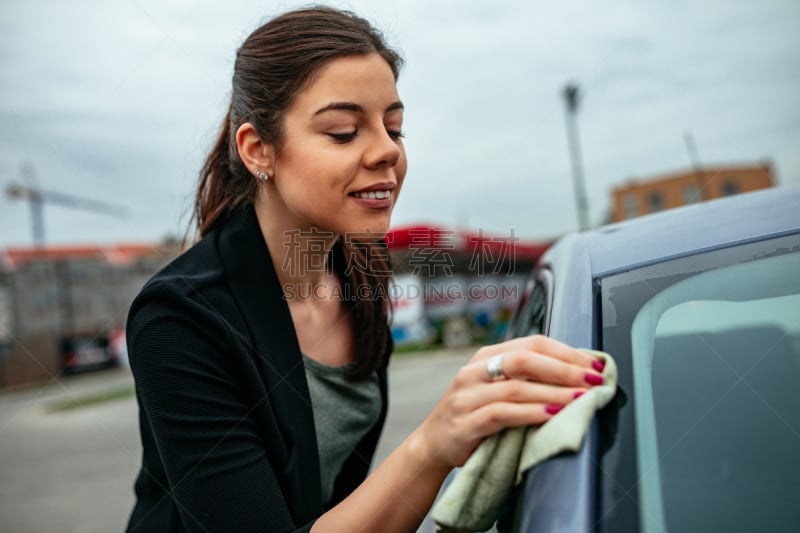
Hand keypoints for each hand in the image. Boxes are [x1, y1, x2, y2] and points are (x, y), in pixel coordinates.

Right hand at [413, 335, 604, 468]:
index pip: (532, 343)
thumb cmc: (474, 415)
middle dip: (565, 369)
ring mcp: (468, 396)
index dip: (567, 352)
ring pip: (517, 386)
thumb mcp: (496, 389)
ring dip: (555, 392)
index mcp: (487, 356)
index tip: (594, 365)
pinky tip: (552, 415)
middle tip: (593, 380)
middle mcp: (475, 371)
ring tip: (581, 399)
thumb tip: (577, 375)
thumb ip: (526, 379)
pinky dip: (532, 413)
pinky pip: (503, 413)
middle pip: (525, 359)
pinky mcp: (467, 422)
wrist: (434, 443)